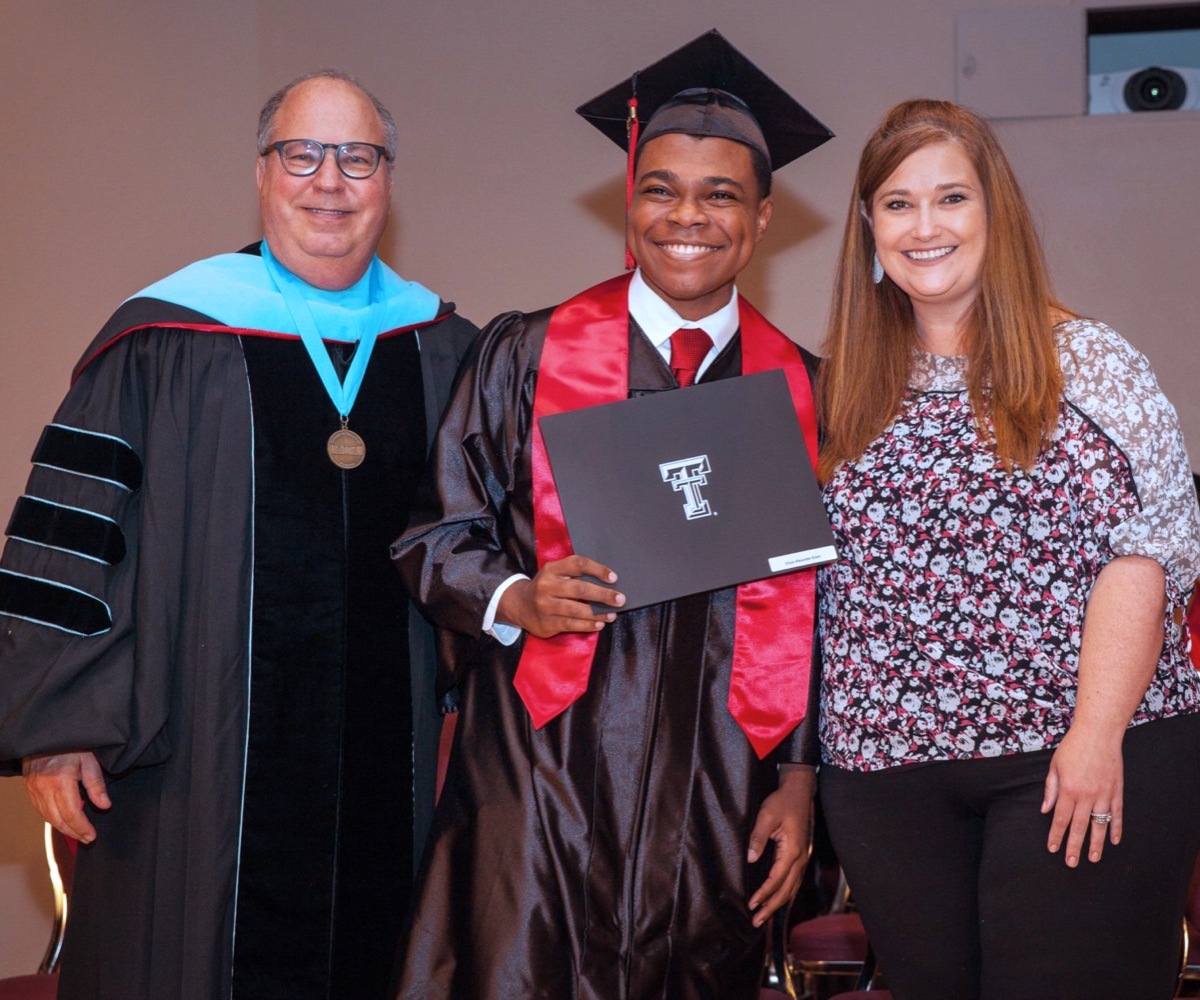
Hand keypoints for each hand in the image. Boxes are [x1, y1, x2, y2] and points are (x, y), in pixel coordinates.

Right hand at [22, 751, 110, 843]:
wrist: (46, 735)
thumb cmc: (71, 744)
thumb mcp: (90, 760)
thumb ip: (96, 784)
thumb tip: (105, 805)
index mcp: (61, 781)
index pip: (72, 813)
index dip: (82, 827)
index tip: (92, 835)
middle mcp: (44, 788)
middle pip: (58, 819)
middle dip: (73, 832)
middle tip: (87, 839)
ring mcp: (34, 789)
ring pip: (48, 817)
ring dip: (62, 828)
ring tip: (77, 833)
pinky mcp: (30, 788)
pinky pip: (41, 809)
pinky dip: (52, 818)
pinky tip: (63, 821)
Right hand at [497, 554, 624, 637]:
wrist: (519, 605)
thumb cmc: (547, 588)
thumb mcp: (555, 574)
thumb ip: (574, 575)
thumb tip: (608, 583)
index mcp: (551, 569)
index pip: (577, 564)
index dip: (597, 569)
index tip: (614, 577)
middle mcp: (547, 586)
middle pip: (580, 589)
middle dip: (603, 594)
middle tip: (620, 599)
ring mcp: (545, 606)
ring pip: (577, 609)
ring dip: (598, 613)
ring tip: (613, 614)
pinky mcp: (546, 623)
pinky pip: (571, 624)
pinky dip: (587, 625)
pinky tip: (599, 624)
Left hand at [747, 765, 815, 926]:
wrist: (799, 792)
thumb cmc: (782, 802)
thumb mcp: (766, 816)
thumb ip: (758, 837)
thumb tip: (751, 858)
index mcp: (792, 851)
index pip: (776, 879)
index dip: (764, 894)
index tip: (752, 905)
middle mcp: (800, 858)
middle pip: (786, 890)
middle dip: (771, 907)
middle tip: (757, 922)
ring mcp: (802, 858)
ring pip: (791, 888)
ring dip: (778, 903)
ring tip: (764, 916)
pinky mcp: (800, 856)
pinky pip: (793, 881)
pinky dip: (785, 893)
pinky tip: (777, 899)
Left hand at [1041, 726, 1122, 866]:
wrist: (1098, 733)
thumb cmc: (1073, 747)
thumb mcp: (1055, 766)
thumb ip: (1051, 789)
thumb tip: (1046, 810)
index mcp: (1068, 789)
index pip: (1060, 819)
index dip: (1056, 835)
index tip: (1053, 849)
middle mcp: (1086, 795)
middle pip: (1079, 826)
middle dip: (1074, 846)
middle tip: (1071, 863)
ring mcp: (1104, 794)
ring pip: (1099, 825)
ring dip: (1096, 844)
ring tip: (1094, 859)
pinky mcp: (1117, 791)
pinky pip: (1117, 814)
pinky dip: (1116, 828)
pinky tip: (1114, 841)